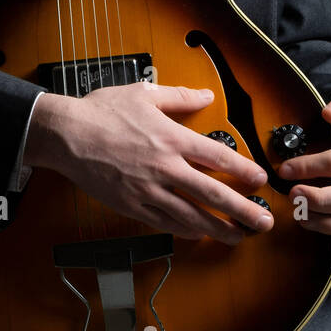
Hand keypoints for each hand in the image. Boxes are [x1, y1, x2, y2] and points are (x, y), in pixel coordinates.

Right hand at [24, 81, 272, 245]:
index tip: (261, 180)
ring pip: (191, 216)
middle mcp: (165, 167)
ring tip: (238, 237)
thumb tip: (206, 95)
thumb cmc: (103, 111)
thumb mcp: (144, 93)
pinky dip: (185, 230)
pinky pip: (164, 222)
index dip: (243, 170)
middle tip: (263, 222)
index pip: (217, 157)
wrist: (66, 135)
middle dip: (242, 210)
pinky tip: (200, 234)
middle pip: (212, 194)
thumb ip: (180, 96)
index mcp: (171, 137)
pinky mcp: (132, 205)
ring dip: (219, 229)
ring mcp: (148, 190)